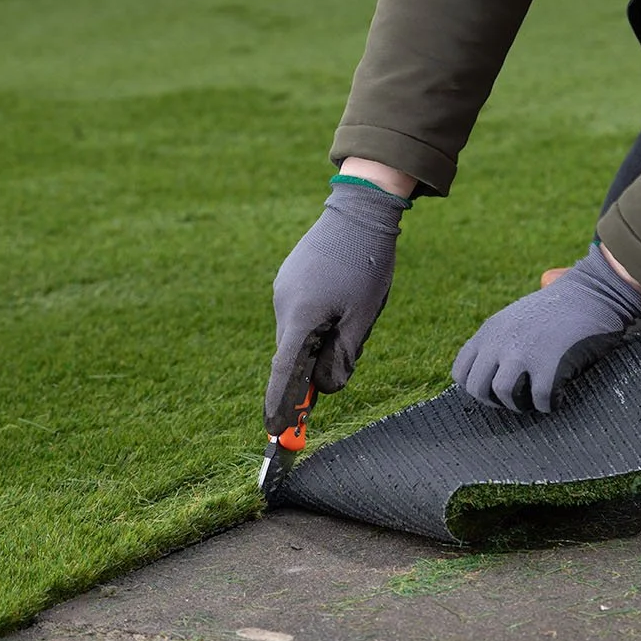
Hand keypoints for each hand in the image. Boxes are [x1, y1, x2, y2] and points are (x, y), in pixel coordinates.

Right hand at [265, 181, 407, 434]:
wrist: (359, 210)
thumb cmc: (366, 264)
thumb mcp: (362, 318)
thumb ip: (342, 357)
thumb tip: (325, 388)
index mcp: (300, 318)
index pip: (283, 373)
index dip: (279, 405)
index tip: (275, 431)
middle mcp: (283, 306)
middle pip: (293, 355)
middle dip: (313, 369)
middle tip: (345, 358)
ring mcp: (283, 290)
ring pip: (298, 335)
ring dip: (319, 342)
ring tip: (354, 315)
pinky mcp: (289, 279)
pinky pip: (299, 314)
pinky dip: (316, 324)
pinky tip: (343, 301)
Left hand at [453, 244, 640, 412]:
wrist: (594, 291)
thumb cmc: (560, 307)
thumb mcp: (517, 316)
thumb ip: (500, 340)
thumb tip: (493, 373)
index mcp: (490, 330)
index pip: (460, 372)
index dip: (476, 388)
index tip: (495, 390)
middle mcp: (501, 341)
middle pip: (477, 388)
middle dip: (496, 402)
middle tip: (518, 400)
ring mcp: (524, 352)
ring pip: (504, 395)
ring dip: (521, 405)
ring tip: (537, 399)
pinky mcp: (549, 363)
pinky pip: (540, 400)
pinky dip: (549, 404)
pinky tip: (559, 396)